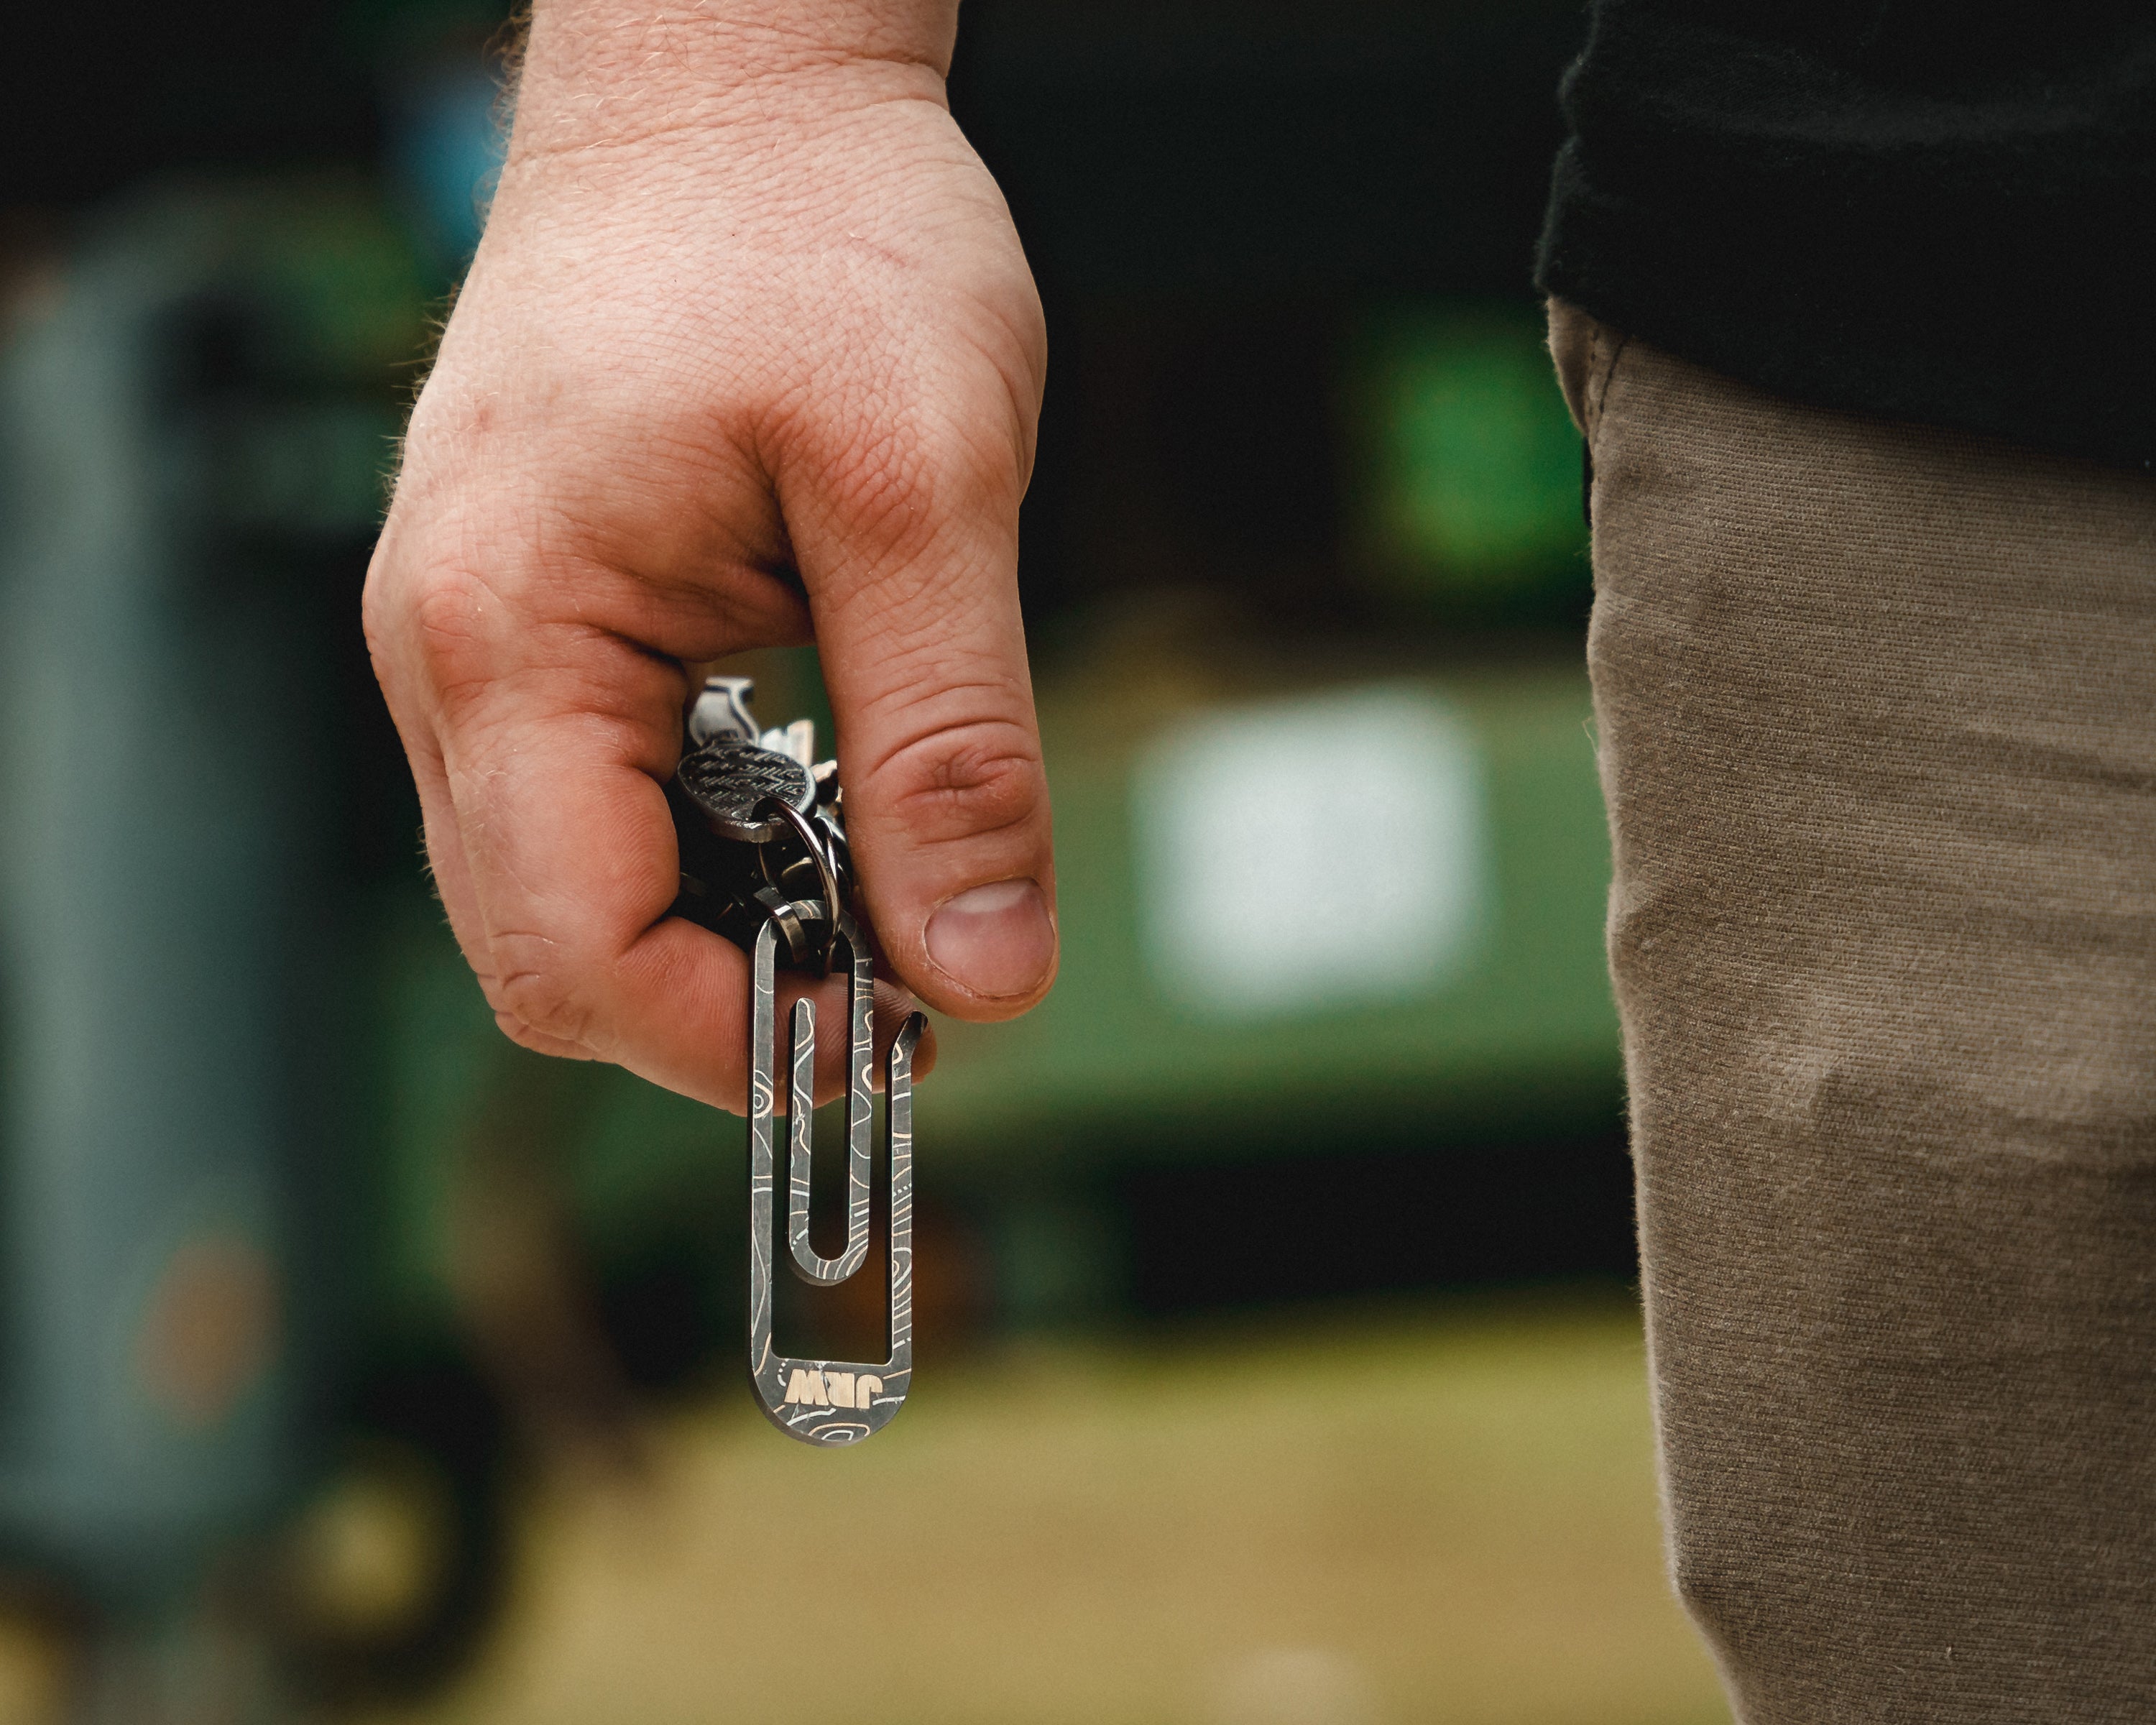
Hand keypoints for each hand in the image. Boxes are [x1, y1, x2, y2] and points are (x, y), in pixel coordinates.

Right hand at [363, 1, 1055, 1110]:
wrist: (728, 79)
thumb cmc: (820, 232)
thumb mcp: (931, 489)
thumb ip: (954, 745)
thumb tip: (985, 976)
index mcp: (512, 634)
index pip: (576, 952)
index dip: (735, 1044)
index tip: (903, 1040)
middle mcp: (446, 655)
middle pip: (550, 952)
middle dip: (729, 1008)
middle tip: (910, 977)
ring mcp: (466, 639)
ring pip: (562, 888)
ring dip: (718, 932)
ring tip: (876, 882)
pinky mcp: (521, 618)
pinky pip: (578, 801)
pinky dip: (697, 848)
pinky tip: (813, 802)